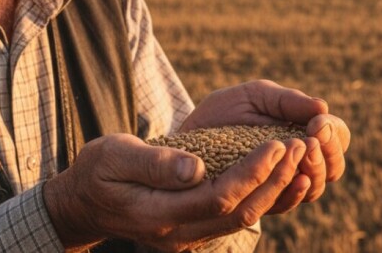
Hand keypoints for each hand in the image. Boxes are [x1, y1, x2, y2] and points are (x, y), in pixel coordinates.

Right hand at [43, 132, 306, 251]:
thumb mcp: (115, 156)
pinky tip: (278, 176)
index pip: (220, 196)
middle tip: (300, 146)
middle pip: (239, 212)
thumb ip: (155, 164)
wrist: (81, 203)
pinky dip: (260, 198)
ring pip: (241, 219)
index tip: (277, 143)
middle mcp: (177, 234)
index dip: (253, 171)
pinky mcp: (191, 232)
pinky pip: (233, 219)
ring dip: (274, 189)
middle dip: (275, 180)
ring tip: (297, 158)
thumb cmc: (96, 170)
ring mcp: (185, 238)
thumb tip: (196, 168)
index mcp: (159, 214)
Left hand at [181, 80, 350, 213]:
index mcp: (302, 132)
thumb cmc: (223, 112)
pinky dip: (293, 193)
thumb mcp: (254, 97)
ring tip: (301, 153)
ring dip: (314, 171)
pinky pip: (285, 204)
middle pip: (334, 166)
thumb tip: (322, 106)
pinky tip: (294, 180)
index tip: (317, 123)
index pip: (337, 137)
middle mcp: (298, 161)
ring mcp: (281, 183)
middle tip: (311, 141)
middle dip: (327, 153)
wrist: (184, 139)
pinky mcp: (260, 201)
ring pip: (315, 187)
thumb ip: (287, 101)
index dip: (333, 133)